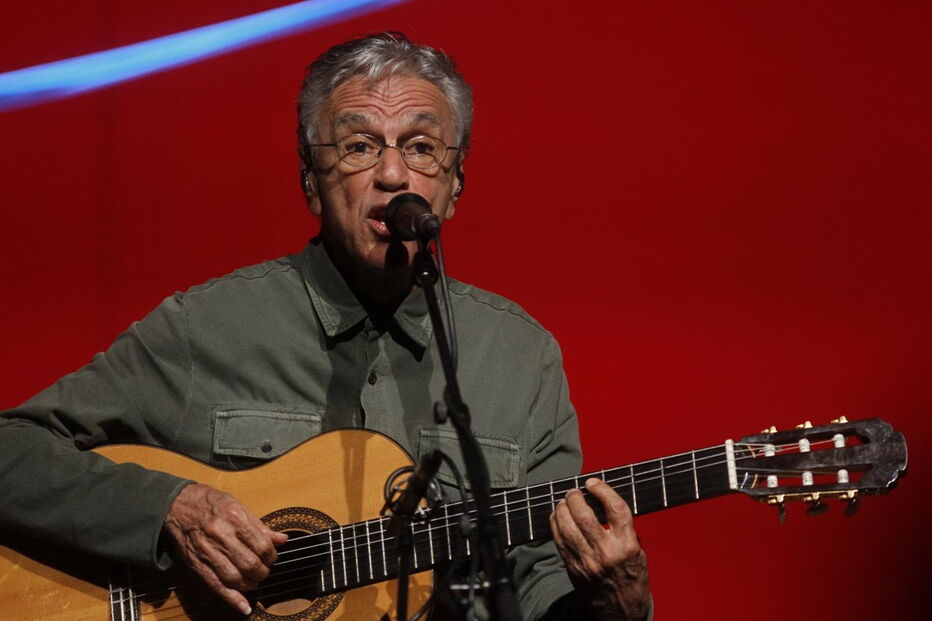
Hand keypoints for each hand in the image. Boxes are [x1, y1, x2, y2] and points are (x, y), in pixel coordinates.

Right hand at [164, 483, 287, 614]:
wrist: (177, 504)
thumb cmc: (211, 503)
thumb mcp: (238, 506)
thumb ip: (260, 526)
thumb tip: (282, 540)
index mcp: (234, 518)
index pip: (261, 545)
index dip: (271, 556)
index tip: (272, 557)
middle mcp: (221, 535)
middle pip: (249, 564)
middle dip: (262, 572)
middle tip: (264, 570)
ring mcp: (207, 551)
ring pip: (235, 578)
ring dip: (250, 584)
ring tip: (254, 581)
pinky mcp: (196, 564)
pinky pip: (216, 586)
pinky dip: (232, 598)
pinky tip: (244, 607)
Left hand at [549, 478, 650, 620]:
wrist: (620, 612)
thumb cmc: (631, 580)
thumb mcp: (638, 553)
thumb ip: (624, 530)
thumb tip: (605, 503)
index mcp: (627, 546)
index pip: (615, 509)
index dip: (602, 490)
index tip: (594, 483)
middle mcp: (606, 552)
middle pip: (584, 515)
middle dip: (576, 497)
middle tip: (575, 491)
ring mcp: (587, 560)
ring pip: (567, 526)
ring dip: (562, 508)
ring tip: (565, 501)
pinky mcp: (573, 567)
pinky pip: (559, 539)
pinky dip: (555, 524)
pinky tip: (558, 516)